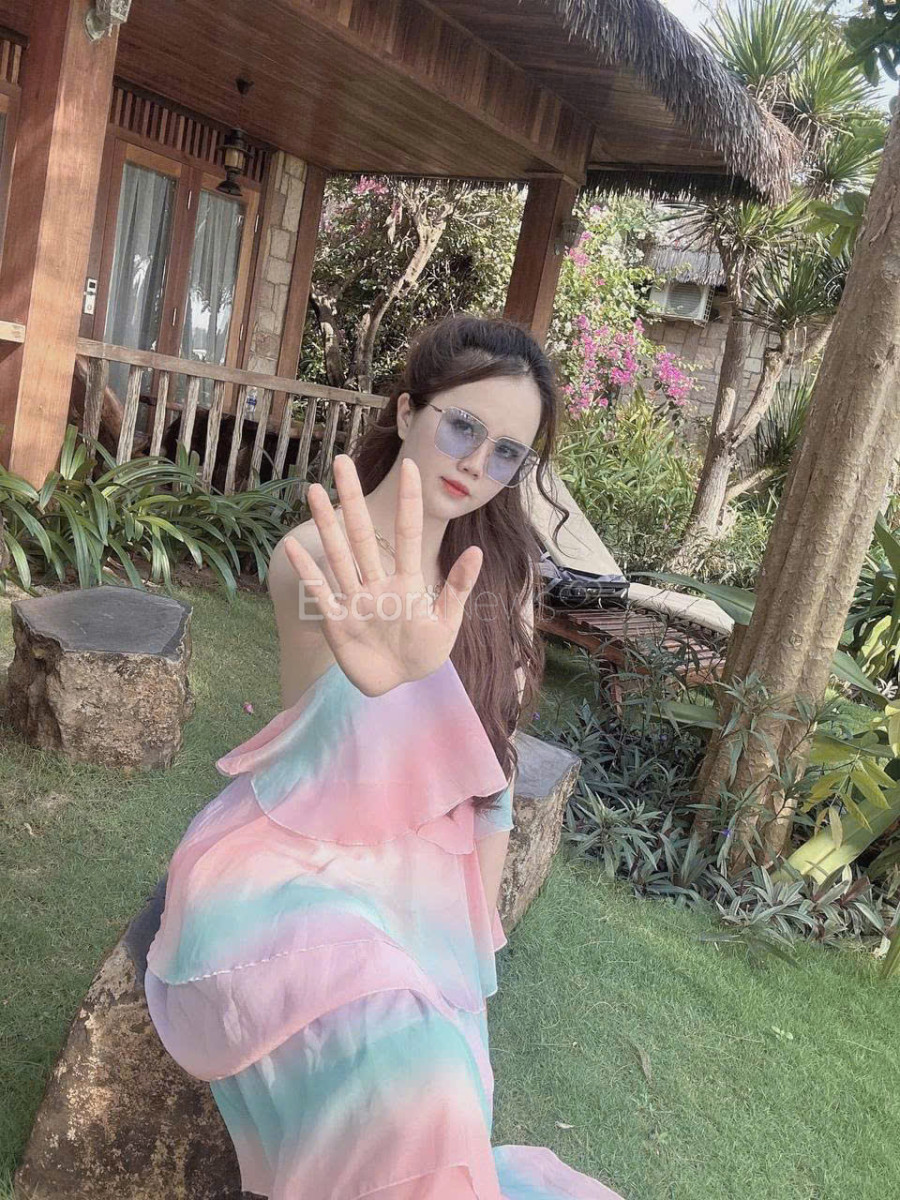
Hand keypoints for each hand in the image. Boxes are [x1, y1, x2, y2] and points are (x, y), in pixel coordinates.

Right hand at [283, 454, 483, 696]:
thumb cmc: (423, 654)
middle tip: (341, 461)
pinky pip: (320, 591)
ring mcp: (354, 600)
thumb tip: (477, 550)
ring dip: (326, 524)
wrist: (397, 685)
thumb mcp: (447, 623)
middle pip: (362, 535)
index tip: (411, 467)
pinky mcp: (337, 622)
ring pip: (339, 555)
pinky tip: (293, 545)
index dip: (408, 502)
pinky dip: (308, 570)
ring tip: (315, 490)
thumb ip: (457, 588)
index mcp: (407, 583)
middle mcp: (377, 584)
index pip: (408, 534)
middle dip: (352, 499)